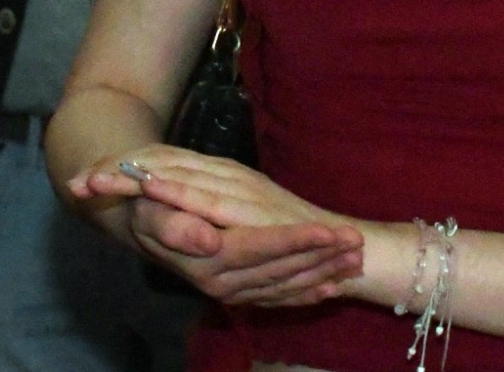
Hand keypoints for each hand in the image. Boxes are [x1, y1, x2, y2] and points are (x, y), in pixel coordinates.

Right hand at [71, 147, 362, 306]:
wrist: (144, 222)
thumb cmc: (152, 205)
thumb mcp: (152, 208)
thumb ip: (176, 226)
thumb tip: (206, 240)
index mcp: (205, 257)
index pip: (259, 250)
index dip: (295, 242)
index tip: (330, 232)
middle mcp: (219, 281)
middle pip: (279, 270)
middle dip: (321, 257)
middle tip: (358, 244)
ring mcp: (230, 290)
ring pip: (283, 285)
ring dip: (321, 273)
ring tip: (355, 260)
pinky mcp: (238, 292)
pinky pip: (276, 298)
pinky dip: (305, 294)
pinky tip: (332, 288)